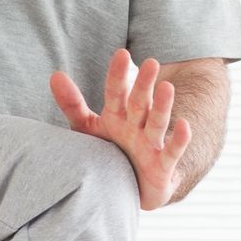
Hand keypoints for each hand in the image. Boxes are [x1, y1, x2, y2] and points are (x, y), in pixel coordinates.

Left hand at [50, 49, 193, 211]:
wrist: (129, 186)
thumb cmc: (109, 153)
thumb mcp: (88, 128)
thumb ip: (72, 104)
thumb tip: (55, 74)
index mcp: (118, 115)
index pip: (116, 92)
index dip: (117, 75)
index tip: (121, 53)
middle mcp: (136, 126)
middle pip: (139, 103)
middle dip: (143, 85)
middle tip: (150, 62)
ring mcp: (151, 144)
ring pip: (157, 123)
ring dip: (162, 106)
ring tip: (166, 87)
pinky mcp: (163, 165)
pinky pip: (172, 152)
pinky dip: (179, 140)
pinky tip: (185, 125)